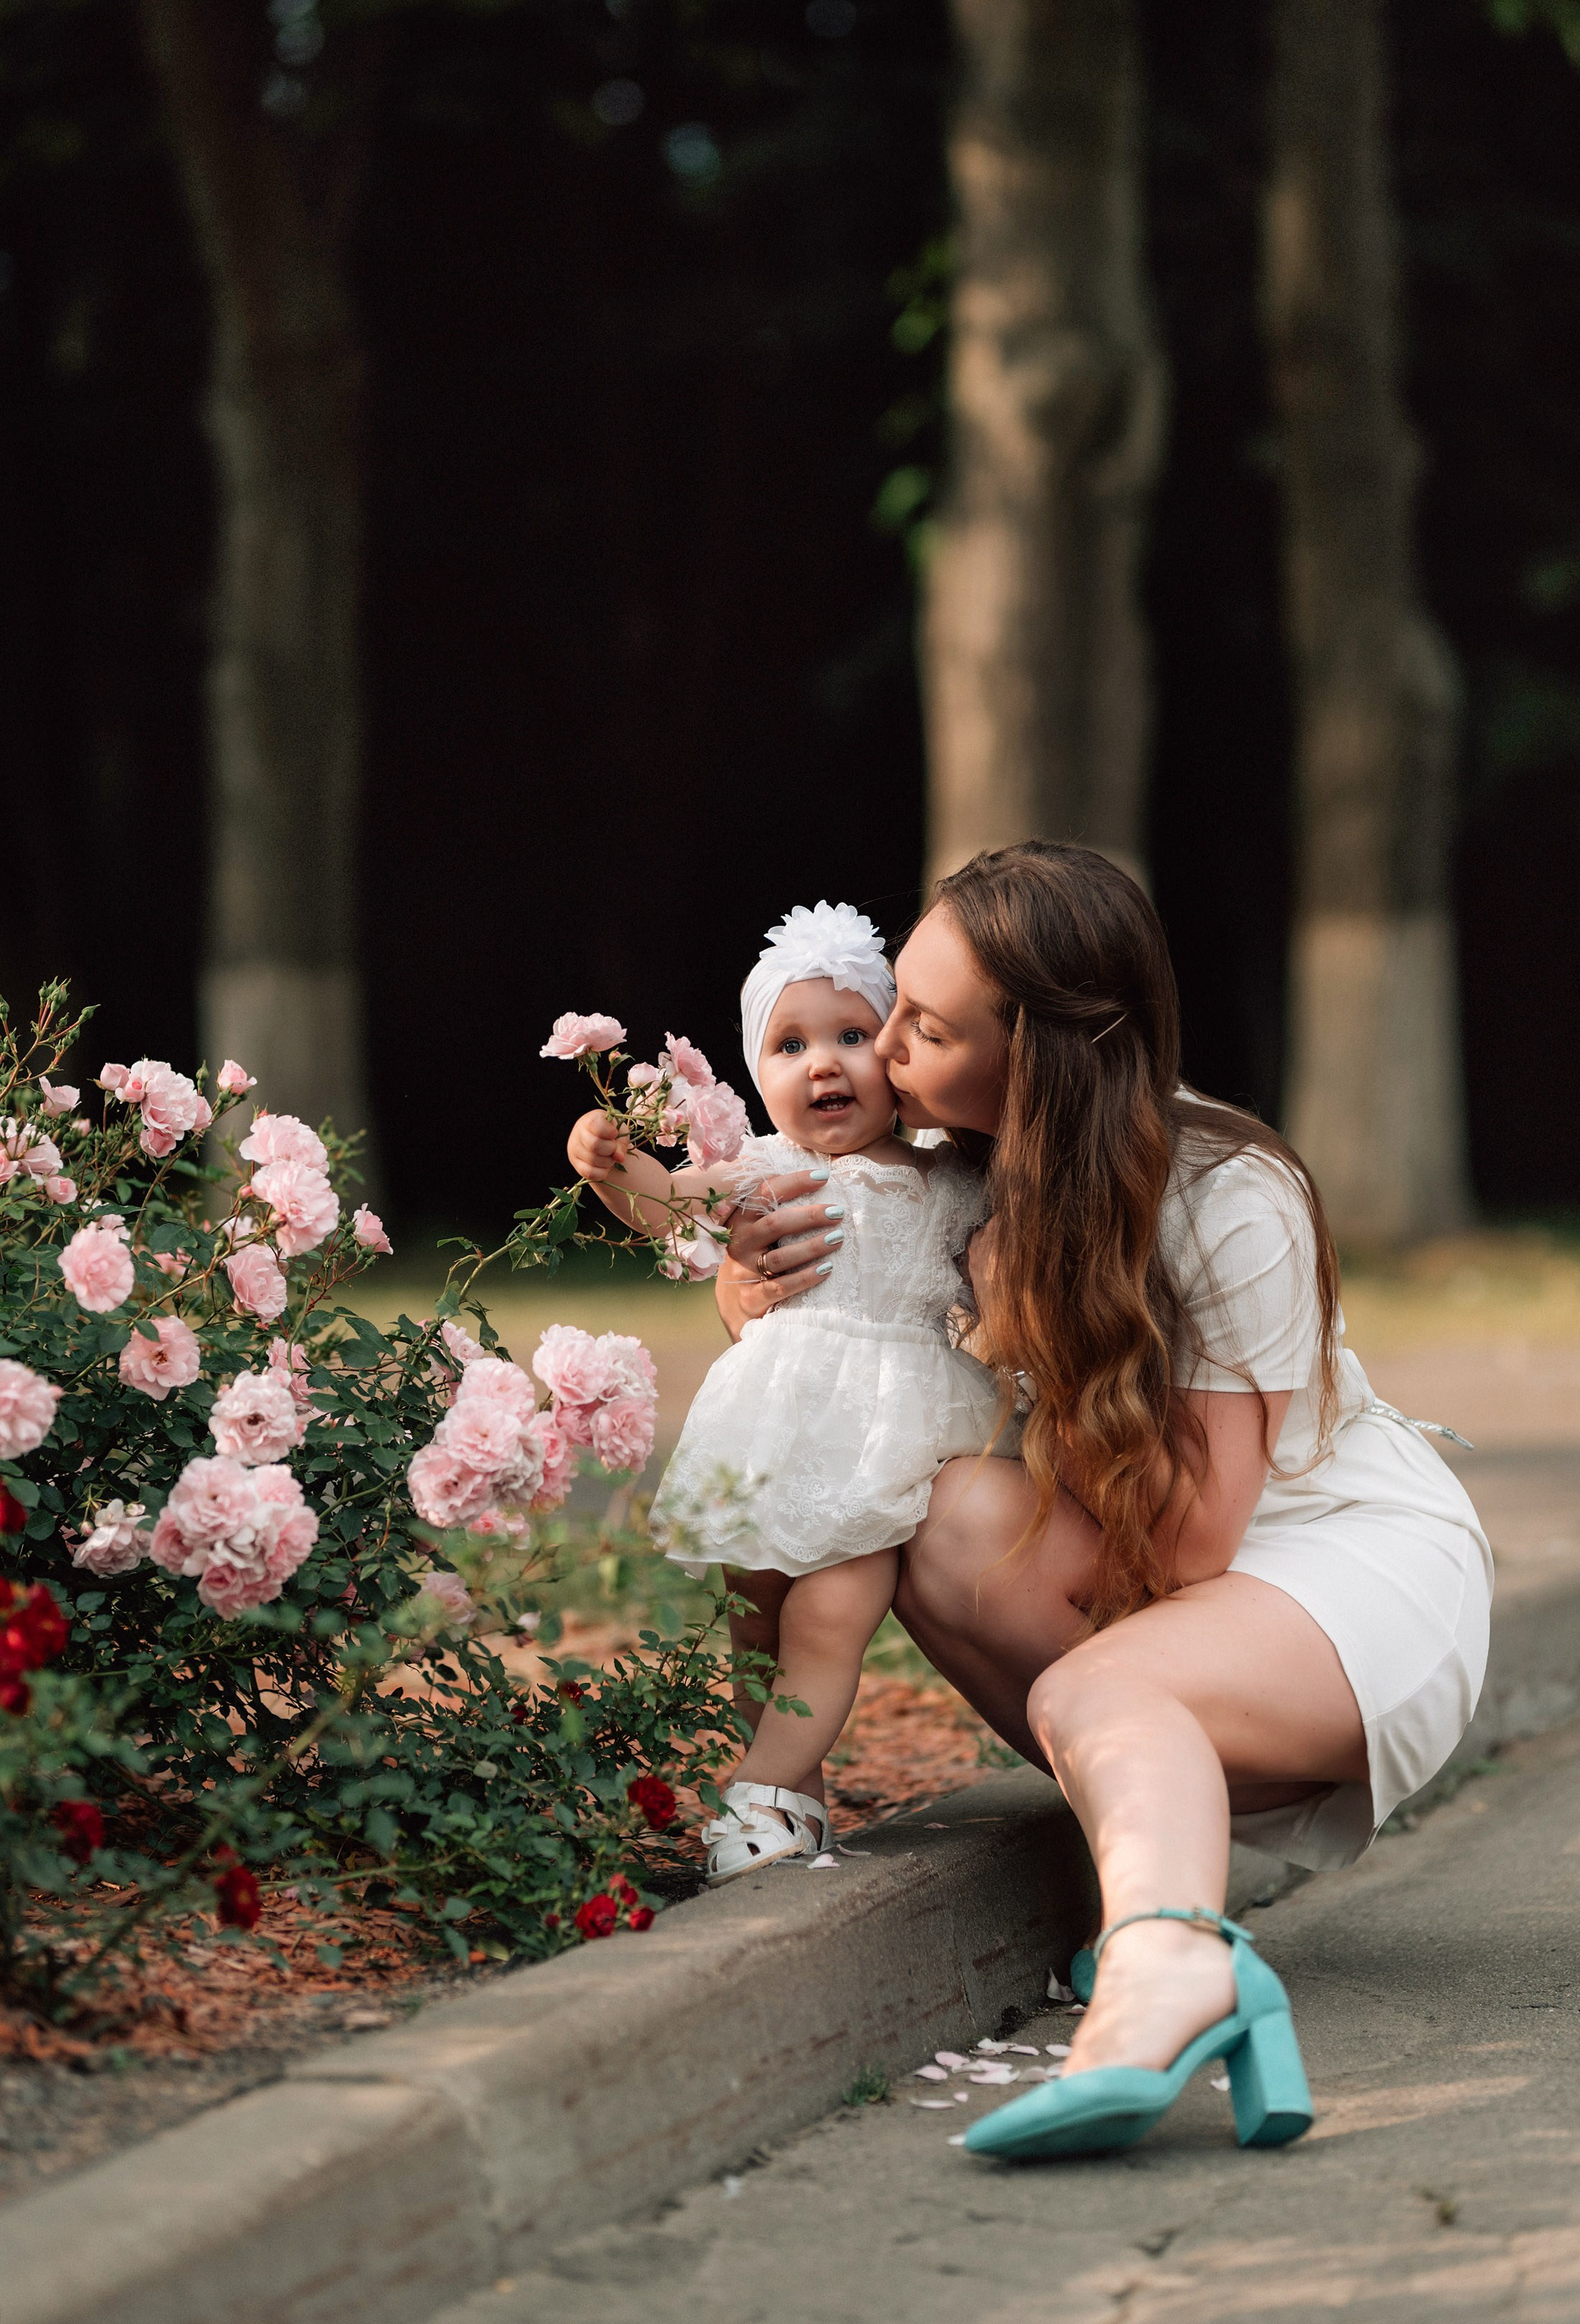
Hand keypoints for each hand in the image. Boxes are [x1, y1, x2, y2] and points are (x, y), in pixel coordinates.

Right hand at [568, 1109, 630, 1183]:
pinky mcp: (575, 1163)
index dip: (610, 1133)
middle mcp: (578, 1132)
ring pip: (593, 1161)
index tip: (615, 1133)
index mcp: (590, 1119)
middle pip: (595, 1145)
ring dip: (608, 1162)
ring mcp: (574, 1148)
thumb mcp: (621, 1133)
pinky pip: (590, 1173)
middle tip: (613, 1148)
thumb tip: (619, 1158)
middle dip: (610, 1149)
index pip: (598, 1127)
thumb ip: (621, 1143)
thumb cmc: (612, 1133)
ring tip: (610, 1157)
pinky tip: (605, 1167)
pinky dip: (602, 1173)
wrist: (601, 1140)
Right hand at [715, 1170, 842, 1334]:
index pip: (764, 1193)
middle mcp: (740, 1243)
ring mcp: (744, 1271)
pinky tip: (827, 1269)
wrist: (734, 1304)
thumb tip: (814, 1178)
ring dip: (812, 1247)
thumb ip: (772, 1209)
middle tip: (837, 1212)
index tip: (823, 1177)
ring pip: (780, 1257)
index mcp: (741, 1220)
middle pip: (774, 1224)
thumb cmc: (754, 1257)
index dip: (793, 1182)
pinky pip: (781, 1287)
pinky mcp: (752, 1298)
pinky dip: (805, 1278)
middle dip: (809, 1216)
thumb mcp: (755, 1231)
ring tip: (838, 1238)